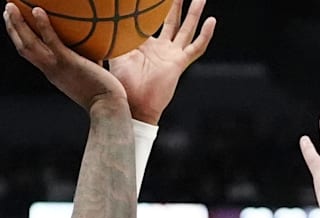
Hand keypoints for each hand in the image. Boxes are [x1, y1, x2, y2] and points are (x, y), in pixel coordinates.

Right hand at [4, 3, 126, 110]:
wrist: (106, 105)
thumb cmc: (103, 92)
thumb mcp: (89, 72)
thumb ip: (87, 58)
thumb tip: (95, 43)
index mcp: (51, 71)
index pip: (31, 54)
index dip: (20, 38)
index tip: (16, 23)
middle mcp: (48, 68)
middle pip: (23, 47)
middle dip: (12, 28)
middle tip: (7, 9)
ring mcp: (55, 65)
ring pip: (29, 43)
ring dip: (17, 24)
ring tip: (10, 7)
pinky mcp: (66, 62)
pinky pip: (51, 41)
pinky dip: (42, 26)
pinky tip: (37, 10)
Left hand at [108, 0, 215, 124]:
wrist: (133, 105)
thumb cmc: (122, 85)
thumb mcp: (116, 56)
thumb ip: (115, 40)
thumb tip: (108, 23)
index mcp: (145, 45)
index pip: (150, 22)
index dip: (152, 10)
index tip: (150, 0)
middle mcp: (160, 48)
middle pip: (172, 21)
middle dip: (175, 5)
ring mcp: (172, 55)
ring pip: (187, 29)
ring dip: (194, 13)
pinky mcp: (179, 63)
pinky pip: (196, 47)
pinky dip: (205, 35)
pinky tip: (211, 21)